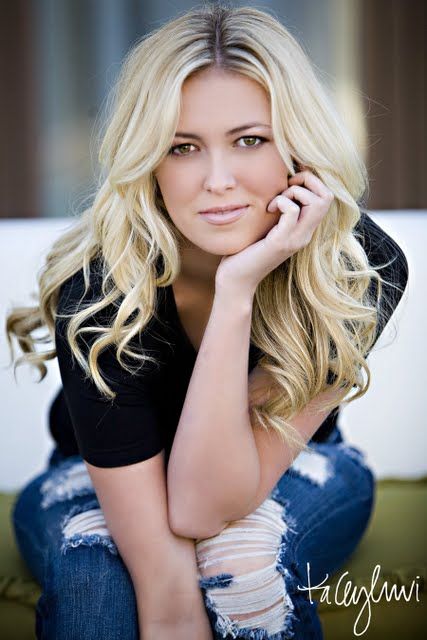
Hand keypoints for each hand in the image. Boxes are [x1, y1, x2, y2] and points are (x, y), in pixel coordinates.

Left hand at [215, 168, 333, 295]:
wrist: (237, 280)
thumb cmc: (245, 250)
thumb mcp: (267, 226)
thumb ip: (277, 211)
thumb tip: (277, 184)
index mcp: (304, 230)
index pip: (326, 198)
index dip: (311, 182)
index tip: (289, 182)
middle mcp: (305, 235)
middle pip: (327, 197)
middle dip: (308, 181)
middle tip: (286, 186)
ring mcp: (295, 239)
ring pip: (316, 202)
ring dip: (294, 191)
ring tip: (276, 201)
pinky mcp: (281, 242)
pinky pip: (292, 211)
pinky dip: (281, 201)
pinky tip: (268, 210)